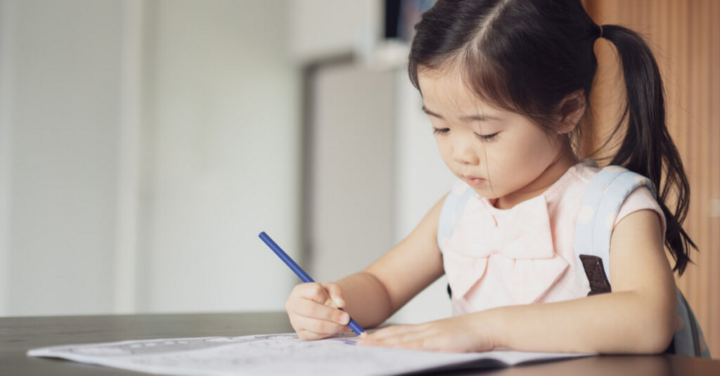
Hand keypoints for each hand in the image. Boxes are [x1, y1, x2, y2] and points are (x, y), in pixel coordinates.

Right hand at [285, 282, 353, 339]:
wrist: (320, 308)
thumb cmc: (324, 296)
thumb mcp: (330, 288)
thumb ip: (336, 291)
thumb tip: (340, 304)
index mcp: (299, 291)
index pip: (315, 291)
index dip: (329, 297)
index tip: (340, 303)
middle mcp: (293, 306)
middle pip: (312, 310)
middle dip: (332, 315)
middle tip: (347, 318)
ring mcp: (295, 321)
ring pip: (316, 325)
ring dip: (334, 326)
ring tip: (346, 325)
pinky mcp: (301, 334)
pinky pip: (317, 336)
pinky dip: (330, 333)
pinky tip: (338, 329)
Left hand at [357, 313, 498, 351]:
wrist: (487, 326)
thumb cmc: (470, 336)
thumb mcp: (446, 339)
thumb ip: (432, 345)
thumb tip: (421, 353)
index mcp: (426, 329)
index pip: (398, 332)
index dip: (380, 335)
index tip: (364, 338)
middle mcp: (425, 330)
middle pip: (395, 334)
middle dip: (375, 338)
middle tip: (356, 342)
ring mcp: (432, 335)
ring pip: (402, 339)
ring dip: (382, 342)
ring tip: (365, 345)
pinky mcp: (440, 342)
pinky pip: (418, 345)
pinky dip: (403, 347)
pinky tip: (392, 349)